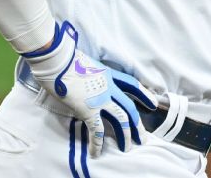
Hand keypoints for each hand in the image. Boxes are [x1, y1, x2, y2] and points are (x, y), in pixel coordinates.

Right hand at [21, 21, 156, 155]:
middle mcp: (108, 87)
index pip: (132, 84)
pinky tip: (96, 152)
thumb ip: (90, 73)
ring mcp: (100, 99)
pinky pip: (97, 131)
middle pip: (129, 108)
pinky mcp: (88, 110)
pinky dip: (97, 144)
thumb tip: (85, 79)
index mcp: (108, 74)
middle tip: (143, 137)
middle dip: (137, 125)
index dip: (144, 94)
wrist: (58, 60)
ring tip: (127, 147)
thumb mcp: (85, 62)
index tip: (153, 103)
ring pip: (121, 120)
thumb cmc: (65, 58)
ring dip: (126, 135)